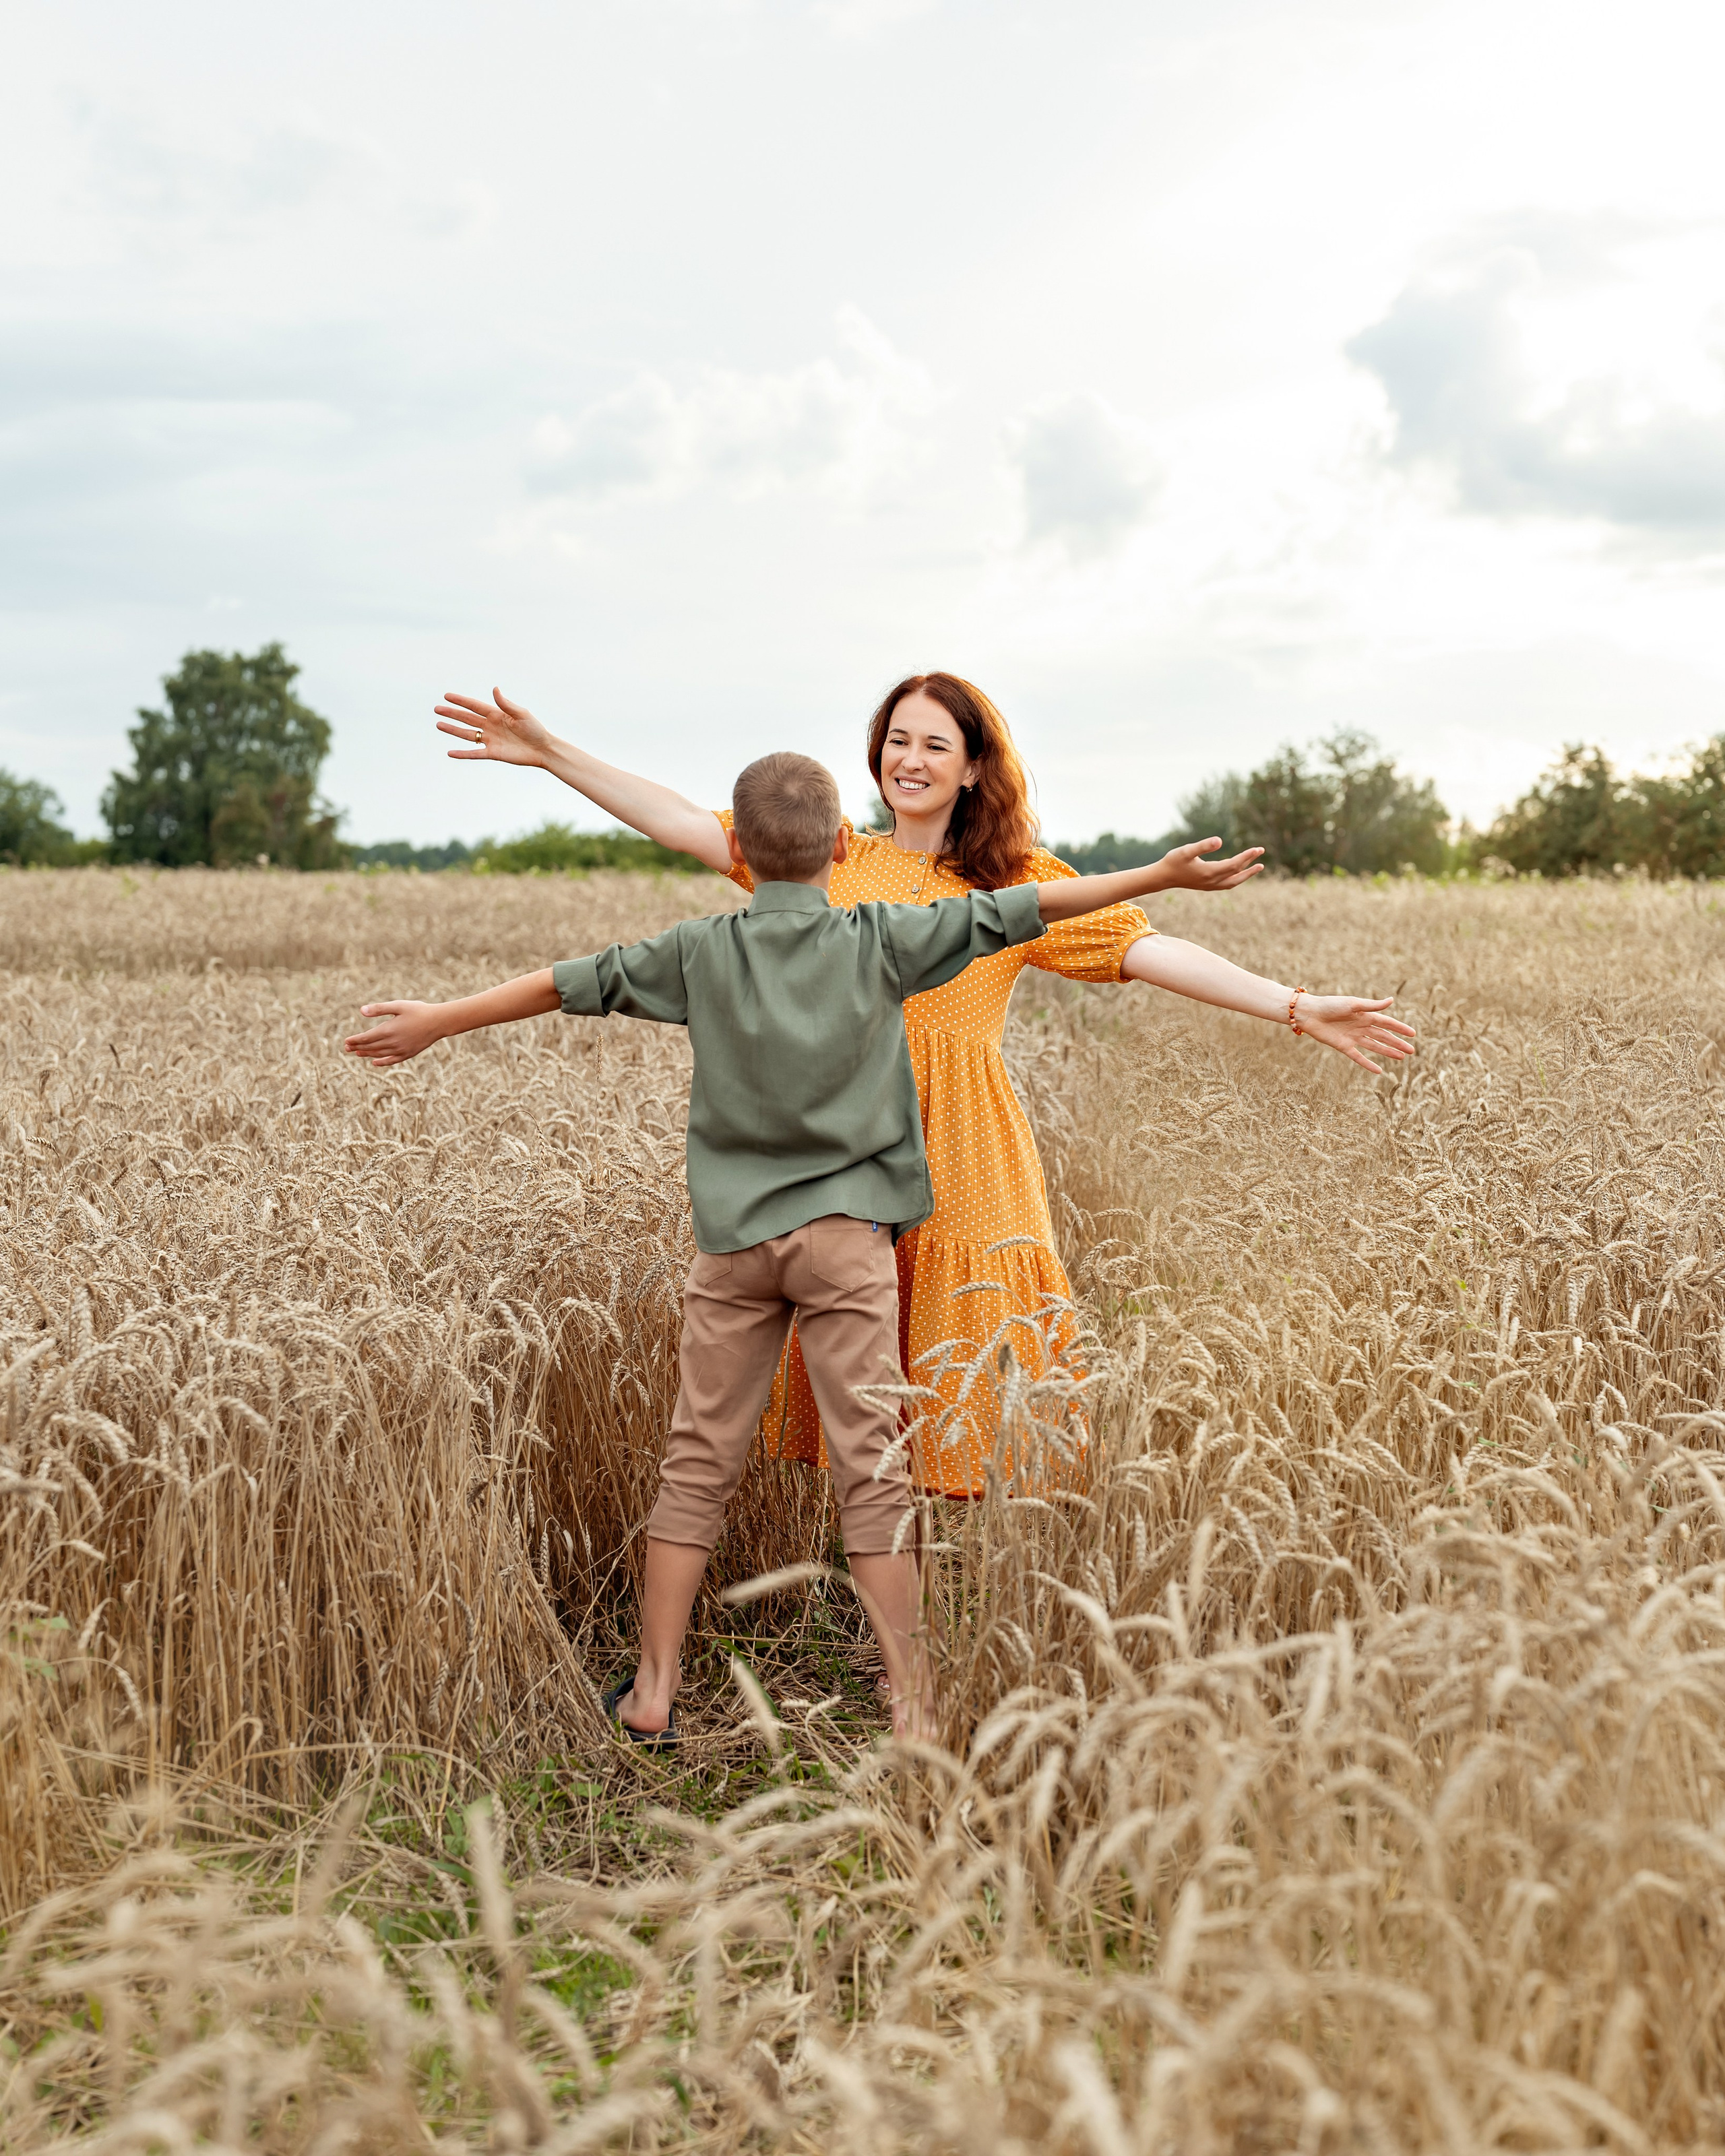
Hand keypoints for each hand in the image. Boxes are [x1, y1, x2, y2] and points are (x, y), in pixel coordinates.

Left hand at [344, 1002, 445, 1067]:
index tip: (346, 1042)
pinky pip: (391, 1061)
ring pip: (379, 1054)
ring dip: (367, 1054)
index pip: (366, 1038)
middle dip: (357, 1047)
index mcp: (388, 1030)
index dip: (355, 1040)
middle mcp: (393, 1042)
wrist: (439, 1022)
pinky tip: (375, 1062)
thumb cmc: (419, 1010)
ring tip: (357, 1053)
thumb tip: (361, 1011)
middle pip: (370, 1047)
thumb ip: (379, 1009)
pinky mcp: (408, 1054)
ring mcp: (400, 1050)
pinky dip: (382, 1062)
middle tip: (346, 1048)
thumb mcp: (398, 1005)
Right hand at [434, 687, 552, 766]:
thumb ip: (506, 704)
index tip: (447, 696)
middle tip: (437, 709)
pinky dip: (462, 754)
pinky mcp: (493, 753)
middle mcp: (490, 726)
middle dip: (452, 713)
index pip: (474, 706)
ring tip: (438, 725)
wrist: (543, 749)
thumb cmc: (535, 729)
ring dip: (453, 730)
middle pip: (467, 718)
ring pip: (467, 734)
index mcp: (496, 714)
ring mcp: (490, 740)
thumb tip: (494, 689)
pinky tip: (450, 753)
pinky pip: (474, 753)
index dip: (460, 701)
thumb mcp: (521, 714)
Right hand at [1156, 837, 1264, 891]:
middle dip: (1251, 863)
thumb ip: (1204, 845)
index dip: (1247, 856)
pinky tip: (1238, 872)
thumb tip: (1220, 840)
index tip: (1258, 849)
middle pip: (1237, 873)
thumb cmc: (1173, 861)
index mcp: (1210, 872)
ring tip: (1257, 867)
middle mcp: (1213, 881)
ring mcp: (1210, 885)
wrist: (1163, 877)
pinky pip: (1227, 884)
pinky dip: (1237, 878)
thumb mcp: (1187, 850)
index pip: (1235, 864)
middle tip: (1261, 852)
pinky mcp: (1207, 886)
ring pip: (1234, 881)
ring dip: (1246, 874)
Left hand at [1292, 994, 1415, 1074]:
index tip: (1413, 1034)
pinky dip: (1368, 1064)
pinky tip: (1379, 1071)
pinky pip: (1358, 1057)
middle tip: (1411, 1051)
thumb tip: (1392, 1001)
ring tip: (1401, 1058)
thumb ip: (1372, 1006)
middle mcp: (1361, 1027)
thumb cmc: (1330, 1005)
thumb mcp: (1353, 1004)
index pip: (1387, 1023)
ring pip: (1375, 1046)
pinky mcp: (1343, 1046)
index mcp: (1365, 1015)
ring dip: (1388, 1052)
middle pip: (1383, 1036)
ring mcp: (1353, 1037)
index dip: (1400, 1028)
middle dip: (1397, 1043)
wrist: (1310, 1014)